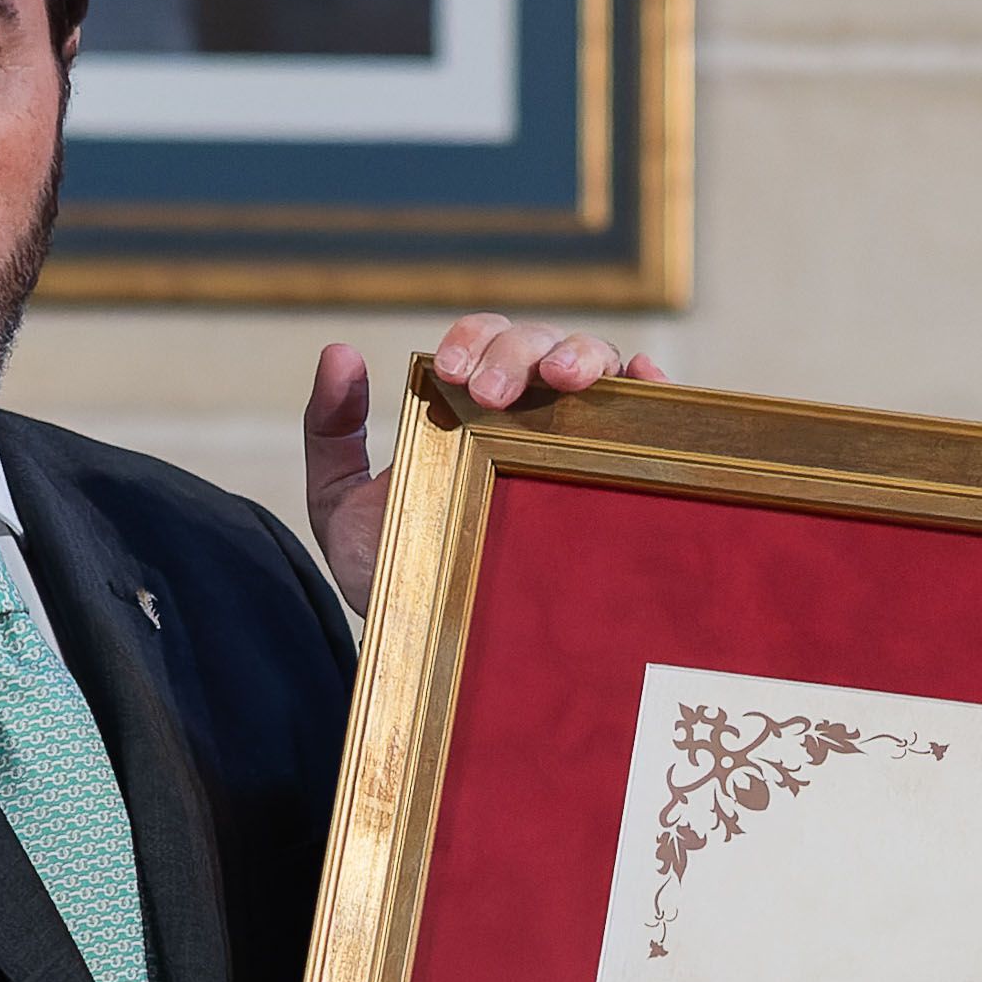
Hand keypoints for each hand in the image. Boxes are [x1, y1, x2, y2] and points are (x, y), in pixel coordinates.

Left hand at [301, 320, 668, 610]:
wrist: (432, 644)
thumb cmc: (395, 569)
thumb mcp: (341, 501)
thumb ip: (331, 429)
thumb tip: (340, 352)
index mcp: (470, 403)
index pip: (486, 340)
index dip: (474, 337)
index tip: (449, 372)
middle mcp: (530, 411)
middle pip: (541, 343)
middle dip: (517, 353)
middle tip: (490, 394)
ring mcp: (576, 443)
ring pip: (597, 364)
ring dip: (582, 356)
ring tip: (562, 381)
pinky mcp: (614, 480)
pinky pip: (646, 419)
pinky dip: (651, 386)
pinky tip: (645, 379)